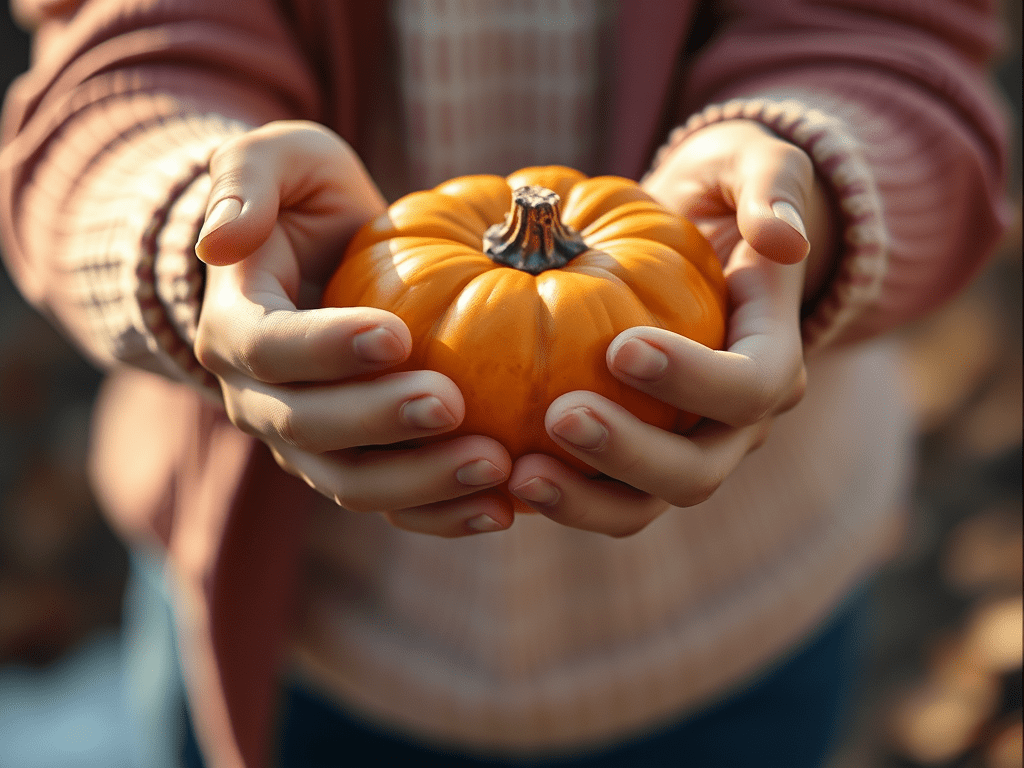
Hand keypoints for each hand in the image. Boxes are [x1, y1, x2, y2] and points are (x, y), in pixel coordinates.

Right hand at [194, 121, 512, 536]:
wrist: (323, 262)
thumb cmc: (306, 202)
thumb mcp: (279, 160)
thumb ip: (245, 178)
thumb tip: (219, 241)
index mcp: (235, 326)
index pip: (266, 348)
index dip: (326, 349)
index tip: (398, 335)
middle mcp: (260, 399)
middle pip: (308, 428)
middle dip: (380, 423)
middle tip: (452, 404)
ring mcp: (308, 443)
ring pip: (351, 483)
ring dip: (421, 484)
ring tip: (496, 466)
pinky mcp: (356, 466)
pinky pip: (394, 506)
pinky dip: (444, 514)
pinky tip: (504, 507)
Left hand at [508, 120, 836, 536]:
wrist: (691, 238)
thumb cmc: (717, 194)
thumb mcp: (748, 164)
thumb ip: (772, 185)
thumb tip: (782, 241)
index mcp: (772, 356)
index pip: (750, 387)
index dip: (693, 380)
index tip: (621, 346)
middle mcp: (734, 421)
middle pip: (698, 468)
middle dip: (631, 453)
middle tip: (560, 416)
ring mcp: (682, 446)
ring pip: (644, 502)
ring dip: (584, 499)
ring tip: (517, 472)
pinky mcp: (630, 459)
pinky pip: (597, 494)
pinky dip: (554, 493)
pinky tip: (495, 470)